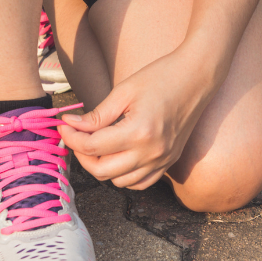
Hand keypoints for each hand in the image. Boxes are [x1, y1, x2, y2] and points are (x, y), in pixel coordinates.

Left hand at [58, 47, 218, 189]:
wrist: (197, 77)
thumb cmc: (160, 77)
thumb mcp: (124, 92)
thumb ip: (97, 115)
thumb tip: (71, 125)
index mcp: (139, 132)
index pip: (92, 147)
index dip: (71, 137)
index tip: (64, 125)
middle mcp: (152, 153)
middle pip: (102, 170)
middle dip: (81, 154)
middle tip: (75, 136)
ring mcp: (162, 160)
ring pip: (119, 182)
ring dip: (101, 166)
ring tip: (95, 144)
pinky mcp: (169, 162)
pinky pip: (140, 183)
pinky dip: (123, 176)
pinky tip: (117, 157)